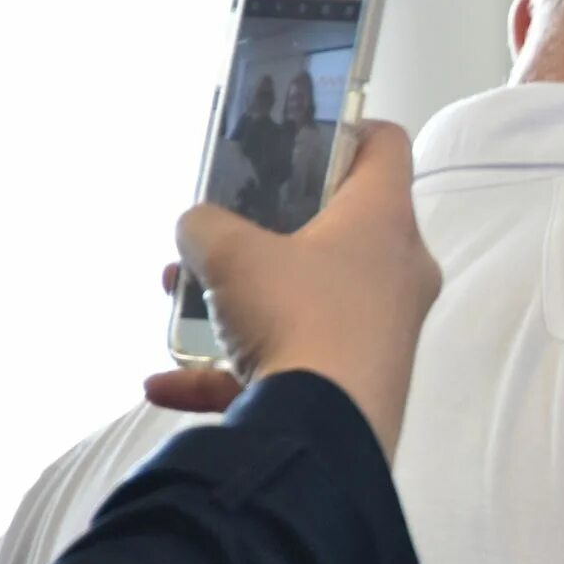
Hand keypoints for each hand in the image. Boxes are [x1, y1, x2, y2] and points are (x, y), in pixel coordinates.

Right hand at [143, 123, 441, 457]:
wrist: (326, 435)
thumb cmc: (295, 315)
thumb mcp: (230, 253)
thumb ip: (205, 227)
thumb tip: (198, 231)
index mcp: (385, 221)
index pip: (385, 145)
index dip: (344, 128)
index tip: (296, 135)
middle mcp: (398, 273)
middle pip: (337, 228)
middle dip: (265, 228)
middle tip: (219, 230)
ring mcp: (383, 334)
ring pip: (306, 300)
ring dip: (240, 299)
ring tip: (178, 298)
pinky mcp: (360, 387)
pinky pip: (290, 366)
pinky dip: (233, 373)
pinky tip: (164, 386)